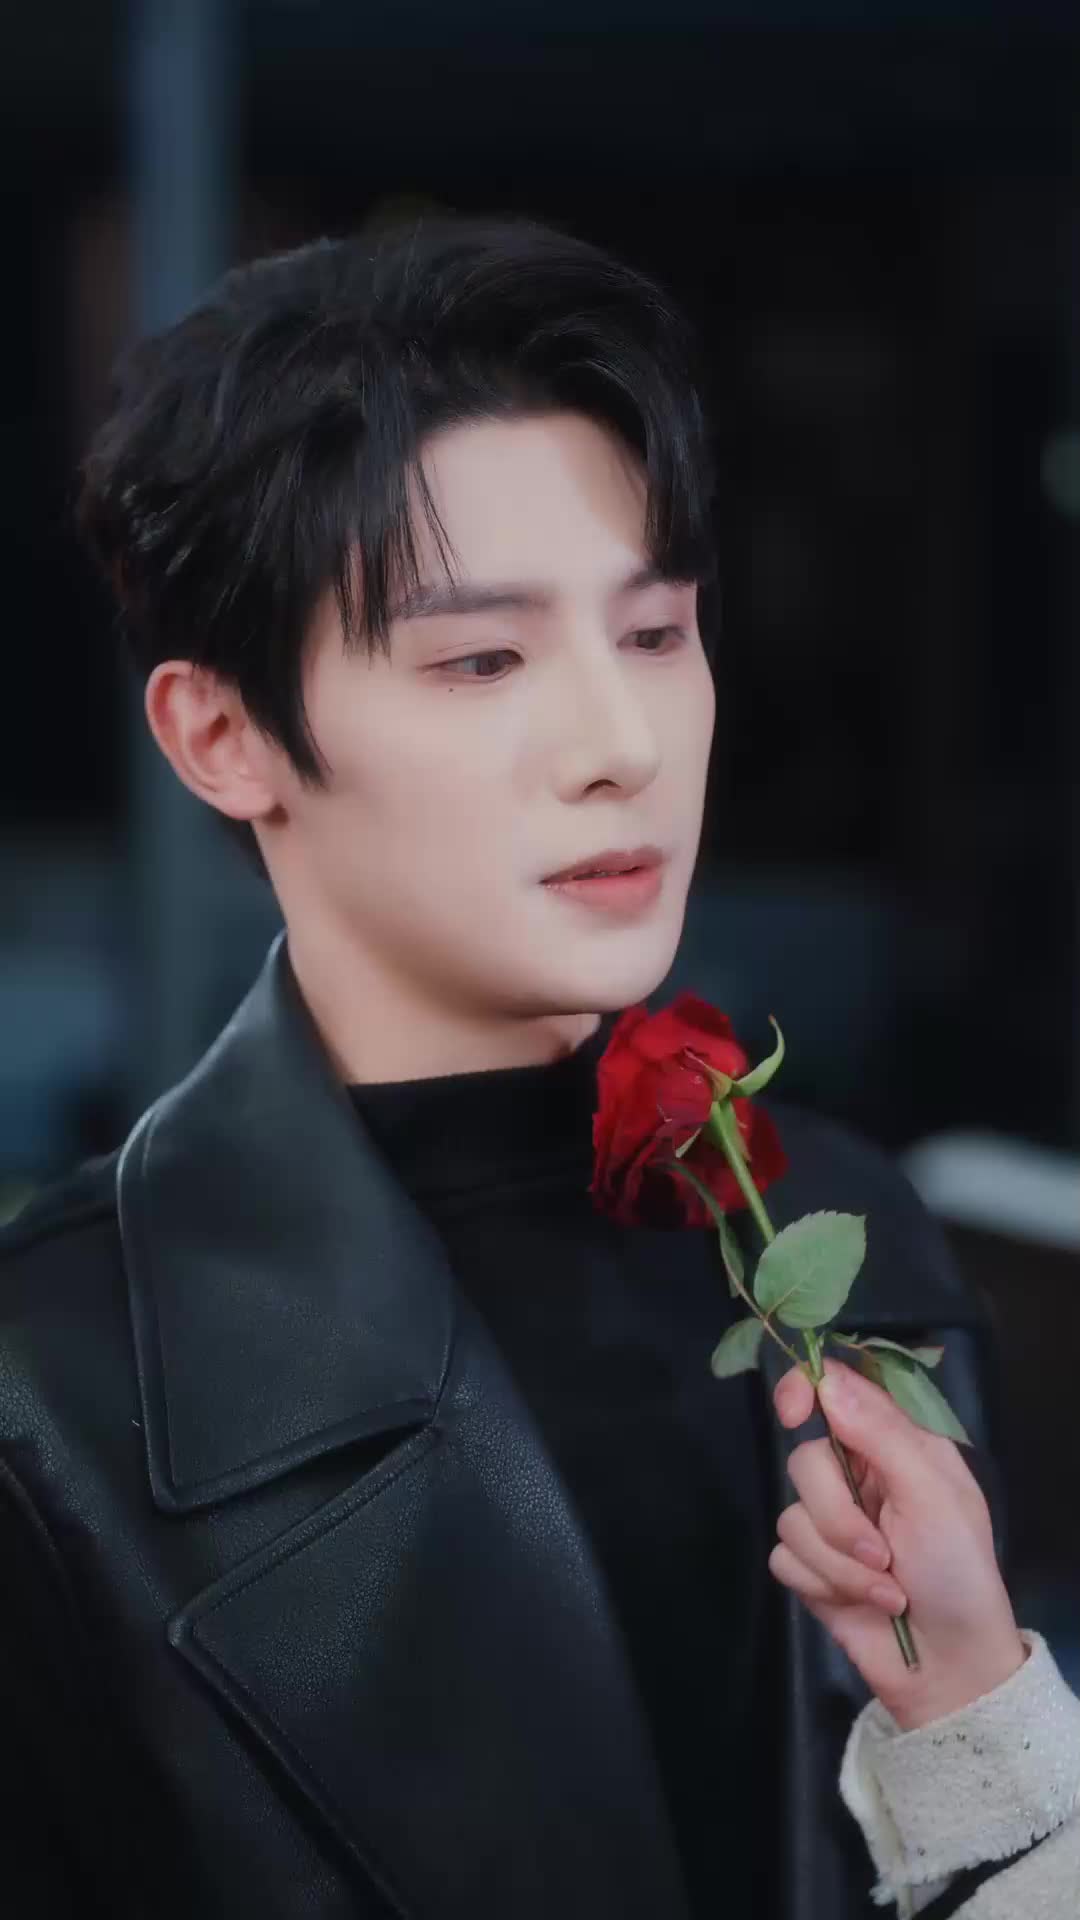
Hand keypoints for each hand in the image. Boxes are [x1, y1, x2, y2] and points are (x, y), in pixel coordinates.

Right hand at [770, 1356, 1026, 1728]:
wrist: (948, 1664)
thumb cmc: (956, 1570)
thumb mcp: (933, 1494)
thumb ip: (880, 1433)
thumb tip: (825, 1379)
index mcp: (894, 1444)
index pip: (837, 1390)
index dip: (804, 1388)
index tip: (791, 1411)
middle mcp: (857, 1475)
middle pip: (805, 1462)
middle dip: (840, 1518)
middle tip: (883, 1553)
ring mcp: (830, 1522)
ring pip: (792, 1515)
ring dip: (841, 1565)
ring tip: (886, 1591)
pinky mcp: (810, 1567)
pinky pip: (784, 1557)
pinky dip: (822, 1585)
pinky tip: (858, 1604)